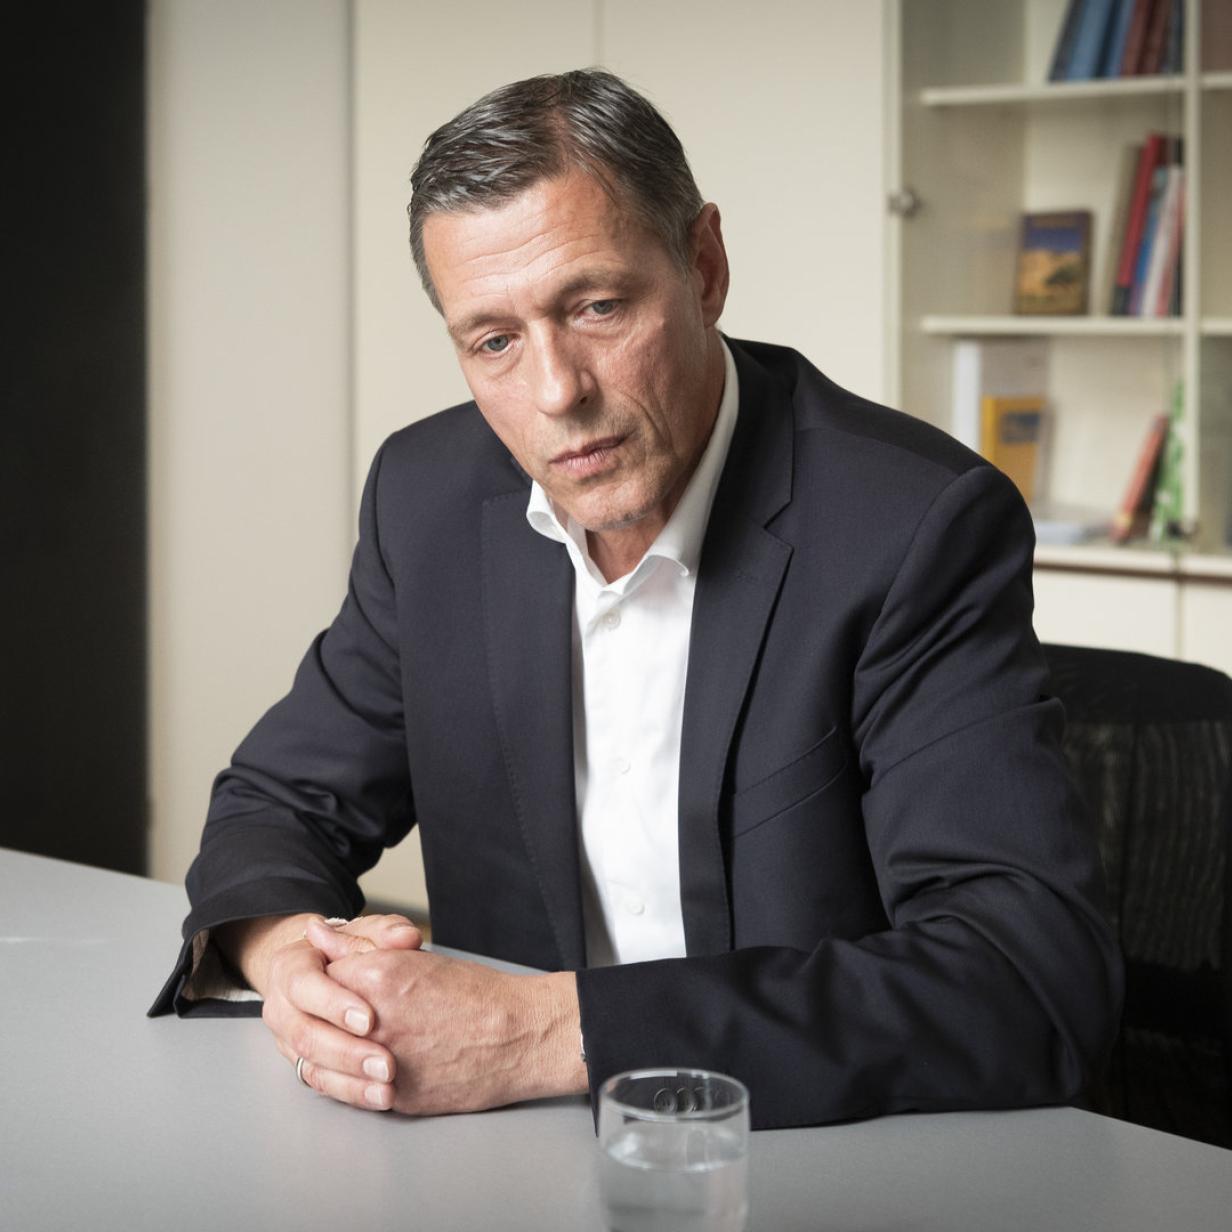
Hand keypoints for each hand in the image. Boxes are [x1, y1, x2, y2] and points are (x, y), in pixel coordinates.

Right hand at [218, 912, 422, 1111]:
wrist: (326, 969)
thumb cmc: (349, 948)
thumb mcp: (366, 931)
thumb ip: (386, 931)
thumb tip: (405, 938)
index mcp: (289, 966)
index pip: (304, 985)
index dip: (334, 1003)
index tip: (370, 1019)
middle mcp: (281, 1006)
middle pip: (304, 1034)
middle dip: (346, 1051)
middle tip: (385, 1063)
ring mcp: (288, 1039)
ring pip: (311, 1065)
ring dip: (350, 1080)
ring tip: (386, 1087)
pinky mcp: (302, 1063)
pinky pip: (321, 1083)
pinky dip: (351, 1092)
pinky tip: (379, 1097)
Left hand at [308, 929, 586, 1115]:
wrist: (518, 1036)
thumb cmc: (476, 993)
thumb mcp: (415, 958)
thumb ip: (358, 948)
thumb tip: (316, 933)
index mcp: (377, 977)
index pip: (318, 976)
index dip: (326, 979)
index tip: (337, 982)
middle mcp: (373, 1021)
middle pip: (315, 1021)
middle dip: (321, 1018)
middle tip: (338, 1015)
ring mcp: (381, 1062)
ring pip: (323, 1063)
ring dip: (327, 1053)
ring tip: (344, 1042)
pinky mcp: (394, 1096)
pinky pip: (350, 1092)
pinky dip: (349, 1081)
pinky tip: (360, 1068)